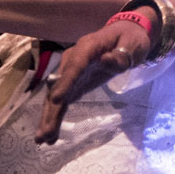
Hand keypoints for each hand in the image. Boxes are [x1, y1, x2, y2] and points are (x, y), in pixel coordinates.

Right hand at [36, 18, 152, 143]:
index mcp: (87, 48)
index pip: (75, 66)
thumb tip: (106, 61)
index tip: (58, 99)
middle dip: (51, 109)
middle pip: (59, 85)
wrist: (124, 34)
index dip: (66, 82)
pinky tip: (51, 134)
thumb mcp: (132, 44)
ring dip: (49, 117)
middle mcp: (73, 59)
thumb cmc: (130, 39)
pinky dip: (56, 116)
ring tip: (42, 139)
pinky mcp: (73, 83)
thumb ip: (120, 56)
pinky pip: (62, 100)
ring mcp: (70, 72)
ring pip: (56, 96)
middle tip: (44, 132)